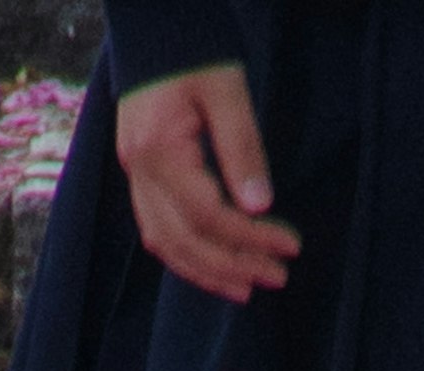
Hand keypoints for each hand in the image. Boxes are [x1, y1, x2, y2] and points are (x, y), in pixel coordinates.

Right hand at [115, 59, 299, 297]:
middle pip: (186, 240)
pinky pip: (157, 230)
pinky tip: (215, 266)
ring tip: (247, 287)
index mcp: (160, 150)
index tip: (290, 245)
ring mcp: (134, 175)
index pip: (209, 214)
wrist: (157, 29)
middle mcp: (139, 171)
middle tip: (277, 276)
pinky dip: (187, 256)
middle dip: (234, 264)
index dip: (251, 237)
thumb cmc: (195, 52)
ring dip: (208, 272)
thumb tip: (259, 205)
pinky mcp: (138, 175)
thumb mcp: (228, 91)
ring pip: (166, 244)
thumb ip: (242, 148)